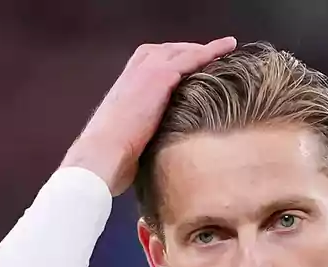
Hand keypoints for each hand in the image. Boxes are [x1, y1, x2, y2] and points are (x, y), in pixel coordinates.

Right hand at [61, 37, 236, 195]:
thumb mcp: (126, 140)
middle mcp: (134, 73)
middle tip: (211, 53)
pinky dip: (210, 51)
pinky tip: (226, 49)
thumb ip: (141, 135)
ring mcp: (146, 72)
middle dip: (189, 51)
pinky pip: (191, 58)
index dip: (171, 62)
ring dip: (204, 48)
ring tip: (226, 46)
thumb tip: (152, 151)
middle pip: (167, 51)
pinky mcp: (159, 77)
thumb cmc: (108, 158)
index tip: (188, 66)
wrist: (101, 155)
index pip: (151, 64)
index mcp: (124, 87)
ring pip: (181, 52)